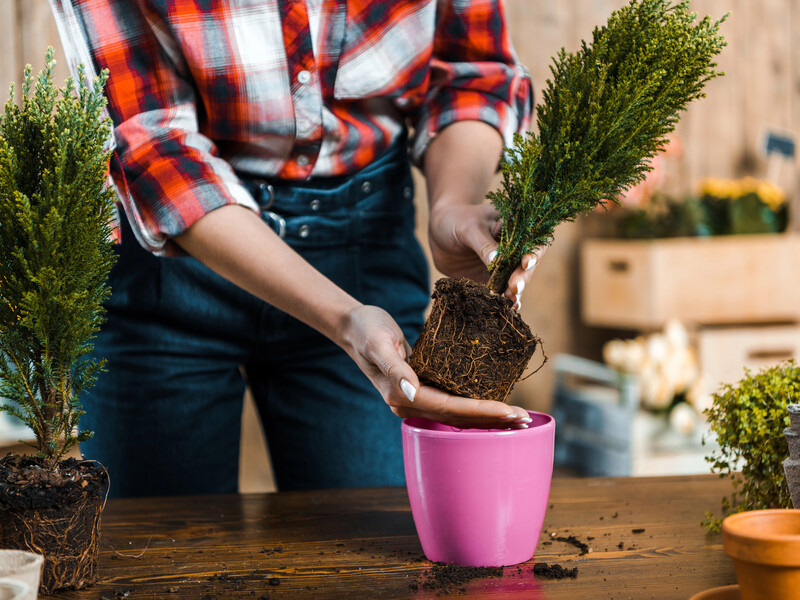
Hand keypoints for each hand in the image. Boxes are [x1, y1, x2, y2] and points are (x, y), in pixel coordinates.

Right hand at [341, 305, 531, 427]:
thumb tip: (411, 392)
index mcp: (402, 396)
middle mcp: (411, 403)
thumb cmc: (366, 330)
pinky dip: (475, 405)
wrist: (354, 326)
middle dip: (491, 419)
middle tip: (524, 420)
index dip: (481, 410)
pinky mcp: (422, 388)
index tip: (509, 411)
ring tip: (516, 418)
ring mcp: (416, 398)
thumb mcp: (378, 344)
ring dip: (486, 416)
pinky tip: (493, 404)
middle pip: (458, 418)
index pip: (450, 408)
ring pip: (458, 414)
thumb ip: (395, 368)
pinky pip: (453, 402)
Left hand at [428, 202, 545, 310]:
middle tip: (514, 287)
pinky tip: (507, 308)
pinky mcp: (490, 280)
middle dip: (523, 277)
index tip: (525, 262)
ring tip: (511, 300)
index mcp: (514, 230)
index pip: (533, 241)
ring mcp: (502, 267)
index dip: (535, 252)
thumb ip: (483, 244)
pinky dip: (504, 301)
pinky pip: (500, 292)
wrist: (438, 230)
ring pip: (515, 282)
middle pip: (526, 266)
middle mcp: (513, 251)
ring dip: (515, 292)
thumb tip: (497, 261)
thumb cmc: (456, 220)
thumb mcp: (469, 228)